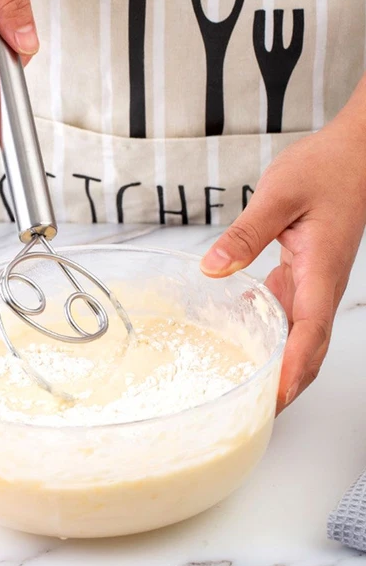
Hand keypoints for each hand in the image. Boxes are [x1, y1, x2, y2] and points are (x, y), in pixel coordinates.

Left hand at [201, 84, 365, 412]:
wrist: (354, 153)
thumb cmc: (326, 168)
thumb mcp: (279, 196)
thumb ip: (247, 234)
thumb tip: (214, 269)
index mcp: (321, 269)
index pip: (311, 331)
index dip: (294, 369)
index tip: (275, 399)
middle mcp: (320, 282)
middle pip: (310, 345)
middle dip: (289, 381)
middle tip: (259, 411)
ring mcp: (314, 279)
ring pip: (301, 332)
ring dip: (281, 362)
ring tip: (252, 388)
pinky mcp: (305, 271)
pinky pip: (290, 311)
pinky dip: (273, 332)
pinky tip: (247, 336)